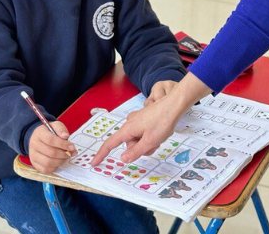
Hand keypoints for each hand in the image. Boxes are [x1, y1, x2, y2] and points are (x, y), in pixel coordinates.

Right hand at [27, 121, 76, 173]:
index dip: (63, 144)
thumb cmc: (49, 132)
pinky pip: (45, 169)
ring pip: (48, 162)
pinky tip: (58, 162)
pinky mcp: (34, 163)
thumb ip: (61, 130)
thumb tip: (66, 137)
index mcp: (39, 133)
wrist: (38, 137)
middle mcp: (34, 145)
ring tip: (65, 157)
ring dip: (60, 161)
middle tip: (70, 153)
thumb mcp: (55, 125)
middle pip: (51, 152)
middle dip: (63, 154)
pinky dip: (54, 167)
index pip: (51, 140)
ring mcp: (33, 155)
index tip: (72, 147)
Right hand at [91, 72, 209, 165]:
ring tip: (159, 136)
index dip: (102, 154)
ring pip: (138, 140)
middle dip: (141, 148)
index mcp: (128, 129)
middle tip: (154, 143)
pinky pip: (143, 134)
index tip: (94, 163)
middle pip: (129, 145)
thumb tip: (122, 159)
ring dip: (147, 143)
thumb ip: (135, 152)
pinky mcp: (143, 119)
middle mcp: (129, 124)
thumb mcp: (149, 141)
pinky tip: (159, 131)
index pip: (110, 144)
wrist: (174, 105)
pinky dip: (150, 137)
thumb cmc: (162, 122)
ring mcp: (136, 120)